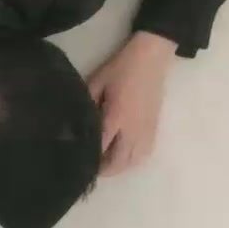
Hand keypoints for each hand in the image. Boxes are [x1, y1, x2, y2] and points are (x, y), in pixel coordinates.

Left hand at [87, 33, 176, 176]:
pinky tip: (122, 156)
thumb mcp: (96, 82)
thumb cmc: (120, 68)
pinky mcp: (154, 129)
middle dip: (103, 168)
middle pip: (118, 161)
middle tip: (89, 166)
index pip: (101, 147)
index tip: (76, 162)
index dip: (89, 158)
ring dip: (118, 167)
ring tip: (105, 162)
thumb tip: (74, 122)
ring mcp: (146, 131)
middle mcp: (133, 129)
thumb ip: (86, 103)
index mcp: (116, 117)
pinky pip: (144, 155)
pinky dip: (132, 161)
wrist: (151, 59)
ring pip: (133, 162)